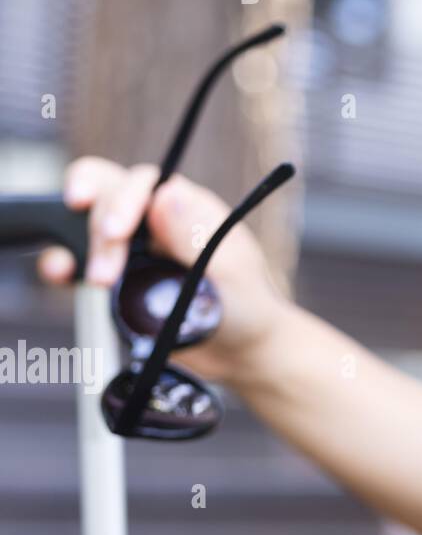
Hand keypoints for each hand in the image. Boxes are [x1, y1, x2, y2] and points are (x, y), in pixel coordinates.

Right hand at [37, 156, 293, 383]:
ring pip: (86, 223)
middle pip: (108, 196)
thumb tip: (167, 193)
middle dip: (99, 227)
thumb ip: (195, 236)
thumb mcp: (231, 272)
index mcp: (188, 207)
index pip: (144, 183)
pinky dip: (61, 263)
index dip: (123, 199)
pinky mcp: (115, 278)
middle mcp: (156, 221)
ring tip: (97, 281)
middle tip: (106, 273)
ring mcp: (133, 248)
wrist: (239, 351)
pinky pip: (77, 261)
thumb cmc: (248, 306)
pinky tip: (61, 274)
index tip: (115, 230)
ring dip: (77, 245)